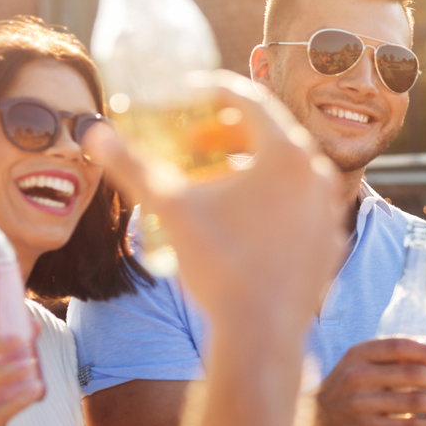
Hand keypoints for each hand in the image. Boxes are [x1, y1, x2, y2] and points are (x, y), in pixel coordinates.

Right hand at [84, 76, 345, 338]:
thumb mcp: (170, 208)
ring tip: (211, 181)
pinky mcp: (330, 240)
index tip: (187, 96)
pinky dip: (272, 199)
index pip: (249, 100)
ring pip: (288, 171)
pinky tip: (240, 218)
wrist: (260, 334)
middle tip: (191, 143)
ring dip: (249, 166)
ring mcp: (329, 209)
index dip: (212, 92)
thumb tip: (94, 132)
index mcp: (286, 155)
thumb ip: (133, 165)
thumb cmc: (219, 266)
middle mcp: (319, 174)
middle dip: (226, 133)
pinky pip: (300, 205)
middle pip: (271, 134)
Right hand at [310, 337, 425, 425]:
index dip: (424, 351)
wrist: (315, 421)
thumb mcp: (356, 363)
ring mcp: (361, 403)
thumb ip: (385, 354)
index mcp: (357, 355)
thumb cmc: (346, 387)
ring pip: (413, 401)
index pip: (398, 346)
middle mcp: (357, 376)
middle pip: (411, 373)